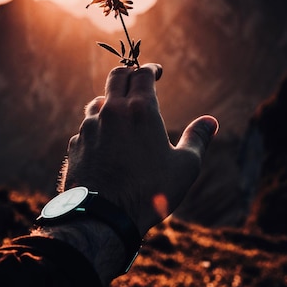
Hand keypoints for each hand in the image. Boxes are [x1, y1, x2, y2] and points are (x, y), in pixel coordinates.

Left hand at [63, 63, 217, 235]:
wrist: (103, 218)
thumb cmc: (150, 192)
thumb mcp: (185, 167)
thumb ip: (197, 139)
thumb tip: (210, 122)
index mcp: (140, 110)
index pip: (142, 74)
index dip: (151, 69)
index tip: (156, 71)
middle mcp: (111, 112)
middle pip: (116, 77)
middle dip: (128, 73)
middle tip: (137, 77)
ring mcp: (89, 127)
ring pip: (98, 101)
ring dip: (110, 100)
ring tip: (120, 110)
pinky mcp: (75, 145)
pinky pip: (87, 127)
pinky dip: (98, 126)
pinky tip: (105, 140)